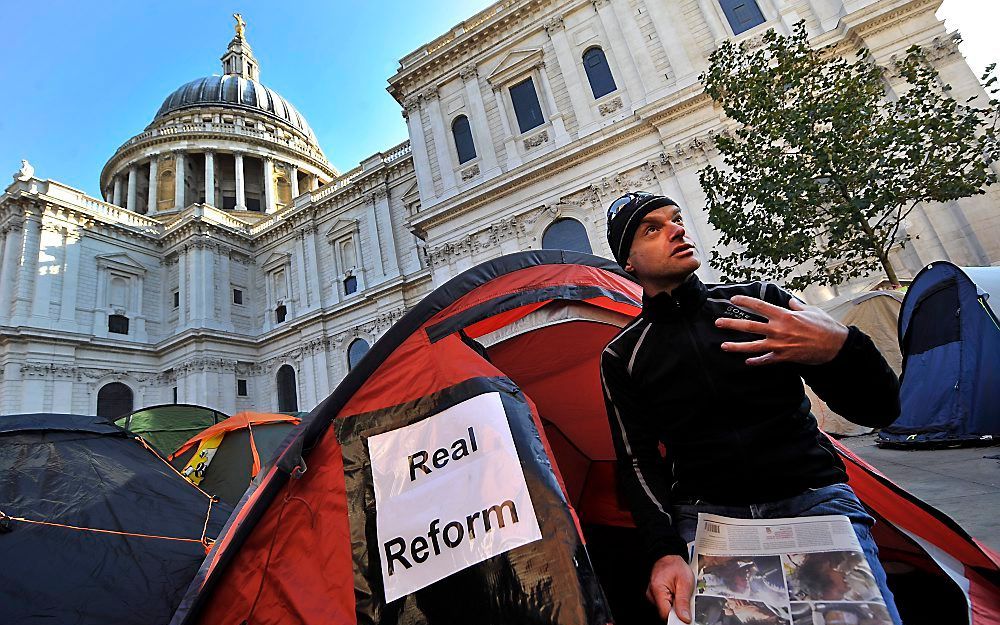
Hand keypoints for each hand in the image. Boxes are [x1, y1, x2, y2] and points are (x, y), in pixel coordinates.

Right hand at [646, 555, 693, 622]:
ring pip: (665, 609)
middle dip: (677, 609)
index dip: (677, 617)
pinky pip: (664, 604)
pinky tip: (675, 593)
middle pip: (665, 612)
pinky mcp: (655, 596)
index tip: (685, 616)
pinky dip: (672, 601)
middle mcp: (651, 594)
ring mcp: (652, 595)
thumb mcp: (685, 582)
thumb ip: (683, 602)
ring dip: (674, 605)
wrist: (668, 557)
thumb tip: (684, 618)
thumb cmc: (675, 566)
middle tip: (683, 597)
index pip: (666, 614)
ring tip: (679, 593)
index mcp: (658, 590)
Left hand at [716, 295, 848, 365]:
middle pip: (749, 326)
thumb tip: (790, 302)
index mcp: (784, 315)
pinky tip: (747, 361)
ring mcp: (780, 344)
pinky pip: (766, 360)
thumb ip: (797, 306)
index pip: (759, 306)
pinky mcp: (784, 357)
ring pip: (753, 345)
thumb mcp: (811, 311)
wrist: (836, 346)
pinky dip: (756, 361)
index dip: (744, 302)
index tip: (733, 300)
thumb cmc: (825, 327)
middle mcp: (779, 329)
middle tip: (718, 323)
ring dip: (736, 346)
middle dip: (731, 324)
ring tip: (723, 346)